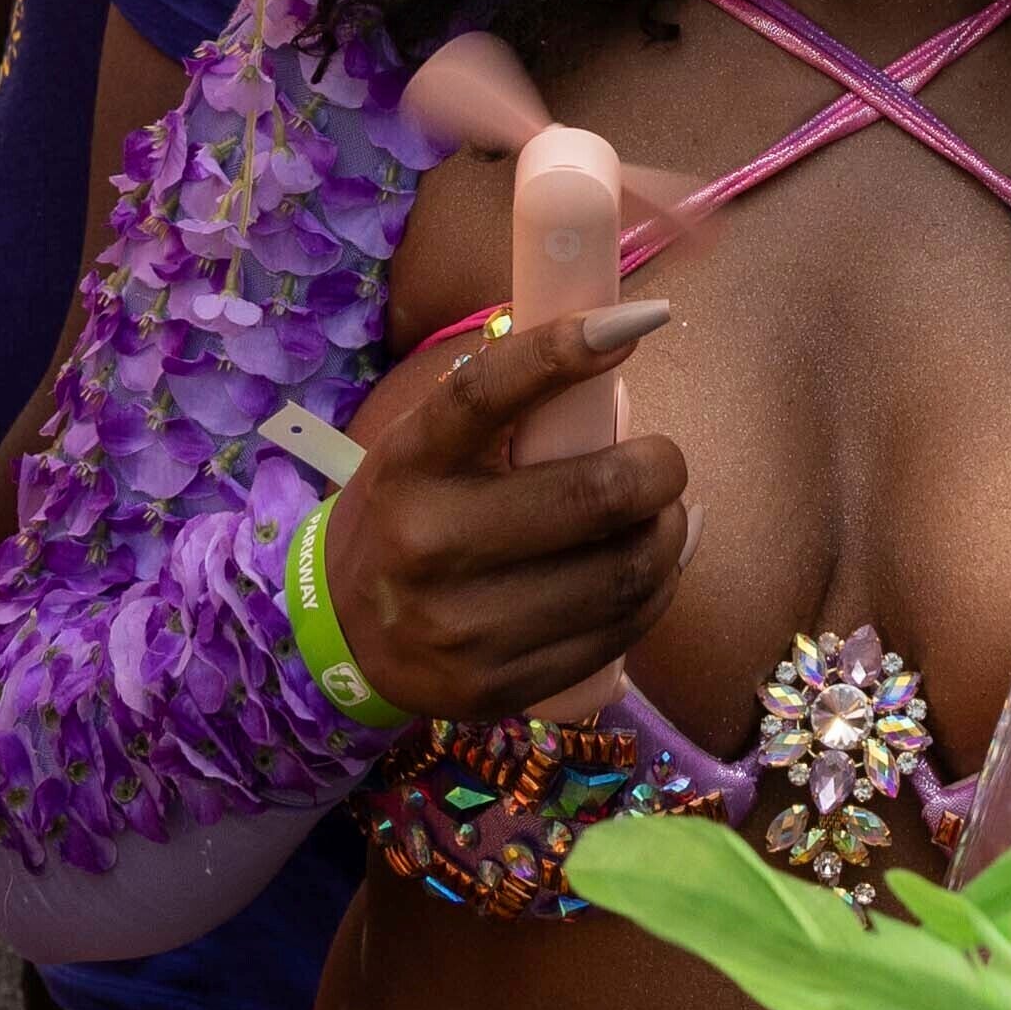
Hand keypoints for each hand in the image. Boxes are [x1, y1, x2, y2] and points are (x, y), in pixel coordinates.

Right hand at [324, 303, 690, 722]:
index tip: (636, 321)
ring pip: (620, 574)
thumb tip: (616, 352)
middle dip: (658, 469)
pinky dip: (655, 590)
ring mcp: (462, 628)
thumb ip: (505, 407)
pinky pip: (616, 635)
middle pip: (589, 498)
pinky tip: (652, 567)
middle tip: (662, 462)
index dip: (562, 351)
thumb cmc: (410, 512)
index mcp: (409, 464)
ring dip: (667, 533)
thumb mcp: (426, 447)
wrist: (343, 633)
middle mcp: (428, 546)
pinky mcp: (497, 688)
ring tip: (662, 515)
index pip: (483, 393)